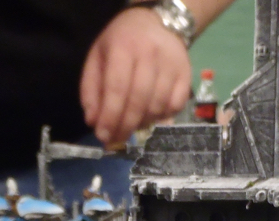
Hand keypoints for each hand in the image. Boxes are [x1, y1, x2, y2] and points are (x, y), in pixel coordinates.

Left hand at [81, 7, 191, 148]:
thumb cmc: (122, 43)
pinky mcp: (187, 74)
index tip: (103, 135)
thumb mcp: (98, 57)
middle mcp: (150, 54)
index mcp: (123, 47)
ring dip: (142, 124)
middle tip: (116, 139)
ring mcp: (171, 64)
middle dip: (125, 126)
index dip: (110, 116)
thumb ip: (91, 89)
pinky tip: (151, 116)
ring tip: (131, 125)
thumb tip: (93, 121)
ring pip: (157, 106)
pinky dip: (162, 118)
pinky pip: (175, 106)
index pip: (117, 88)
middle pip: (138, 100)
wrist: (158, 22)